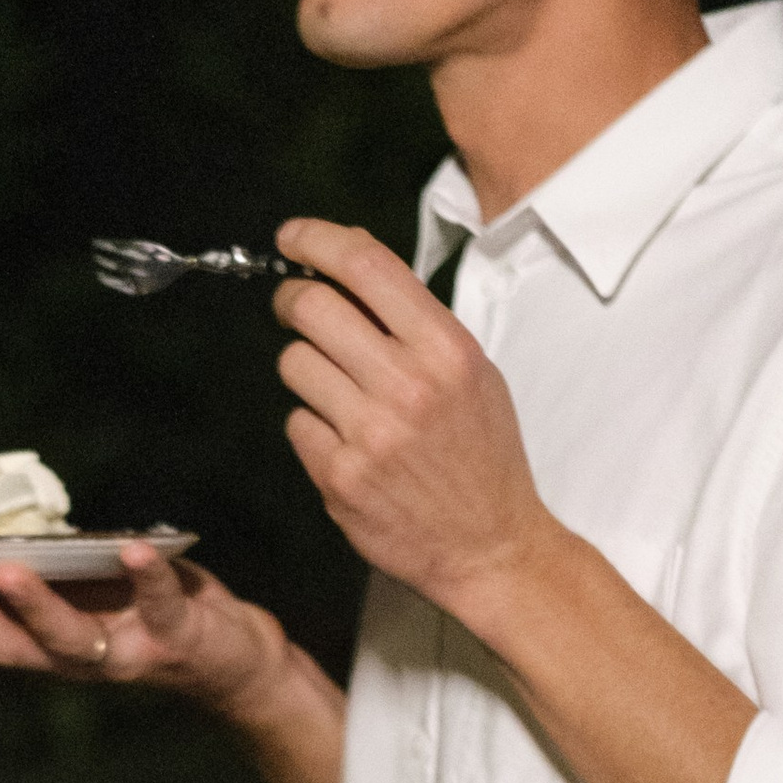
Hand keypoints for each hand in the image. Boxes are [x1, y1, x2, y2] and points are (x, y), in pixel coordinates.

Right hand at [0, 542, 288, 721]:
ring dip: (36, 605)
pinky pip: (160, 604)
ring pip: (71, 640)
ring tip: (6, 567)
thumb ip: (49, 572)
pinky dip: (146, 577)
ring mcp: (126, 655)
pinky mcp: (179, 637)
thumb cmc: (151, 613)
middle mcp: (77, 661)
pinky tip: (129, 545)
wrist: (238, 661)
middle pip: (9, 647)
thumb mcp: (92, 592)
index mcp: (47, 646)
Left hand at [272, 217, 555, 618]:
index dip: (316, 239)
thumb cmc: (482, 454)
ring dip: (305, 368)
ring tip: (337, 389)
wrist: (490, 545)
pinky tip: (346, 441)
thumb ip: (415, 319)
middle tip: (296, 307)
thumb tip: (351, 262)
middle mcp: (407, 385)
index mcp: (445, 349)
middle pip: (313, 307)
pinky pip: (297, 424)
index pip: (365, 265)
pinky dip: (313, 426)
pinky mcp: (340, 477)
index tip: (292, 237)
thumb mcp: (472, 371)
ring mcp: (370, 434)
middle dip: (293, 300)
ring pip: (294, 364)